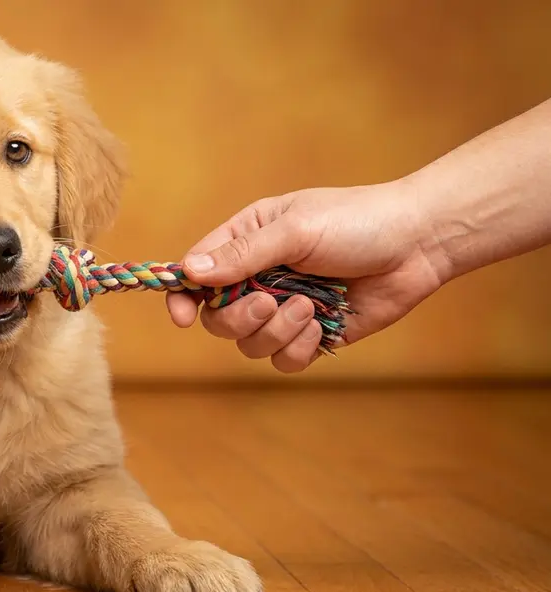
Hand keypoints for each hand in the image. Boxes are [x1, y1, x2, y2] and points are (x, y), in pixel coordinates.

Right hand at [166, 181, 446, 372]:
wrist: (419, 243)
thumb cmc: (358, 221)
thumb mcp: (295, 230)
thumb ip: (242, 254)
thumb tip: (189, 272)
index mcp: (246, 241)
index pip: (195, 274)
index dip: (183, 297)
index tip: (184, 316)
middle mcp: (259, 277)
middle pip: (217, 318)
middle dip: (241, 317)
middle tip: (271, 300)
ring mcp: (284, 309)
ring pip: (249, 344)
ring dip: (276, 331)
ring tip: (310, 308)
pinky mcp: (312, 335)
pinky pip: (284, 360)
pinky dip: (299, 349)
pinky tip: (322, 326)